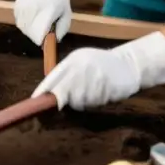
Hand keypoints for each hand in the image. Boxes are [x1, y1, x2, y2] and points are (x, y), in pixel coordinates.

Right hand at [14, 0, 72, 42]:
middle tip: (45, 31)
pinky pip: (19, 23)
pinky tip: (32, 16)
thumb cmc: (58, 0)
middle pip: (31, 33)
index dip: (43, 40)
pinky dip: (26, 24)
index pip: (41, 31)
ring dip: (31, 30)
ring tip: (39, 22)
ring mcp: (23, 7)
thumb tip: (53, 42)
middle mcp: (33, 7)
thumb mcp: (66, 13)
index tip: (45, 44)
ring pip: (24, 29)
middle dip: (38, 36)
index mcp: (48, 9)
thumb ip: (61, 29)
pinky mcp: (17, 7)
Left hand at [32, 32, 164, 109]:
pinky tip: (102, 93)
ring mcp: (95, 77)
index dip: (43, 91)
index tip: (35, 102)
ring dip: (83, 102)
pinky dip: (95, 102)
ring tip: (93, 92)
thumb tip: (47, 94)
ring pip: (79, 100)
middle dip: (61, 100)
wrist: (129, 63)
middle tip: (63, 104)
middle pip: (63, 91)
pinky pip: (94, 102)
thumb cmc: (100, 65)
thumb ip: (66, 75)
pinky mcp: (107, 87)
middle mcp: (82, 67)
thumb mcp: (81, 63)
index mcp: (73, 60)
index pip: (53, 77)